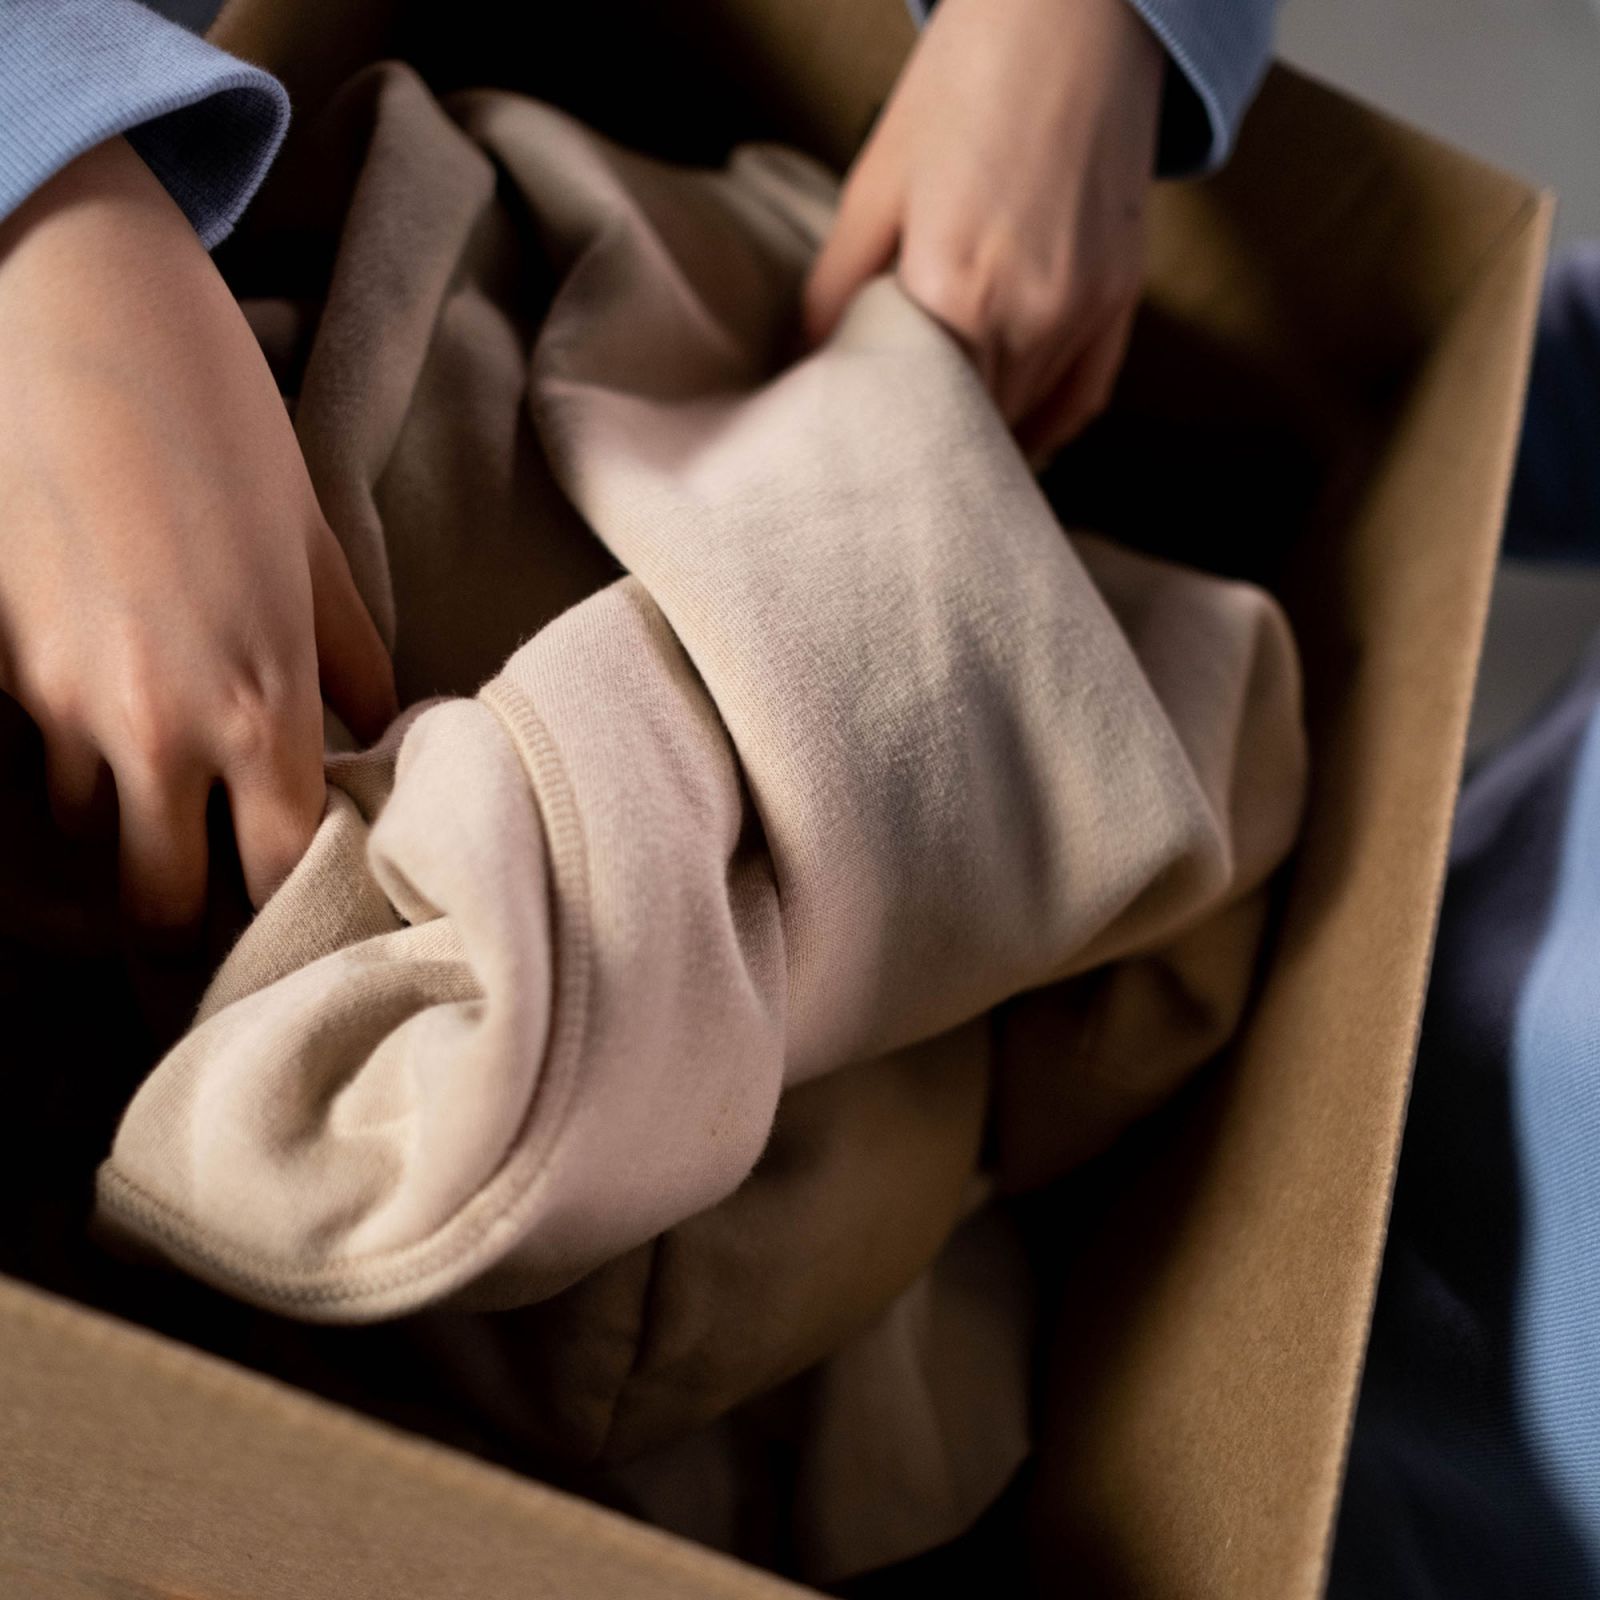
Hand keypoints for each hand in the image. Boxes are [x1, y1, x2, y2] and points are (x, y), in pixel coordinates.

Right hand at [0, 136, 395, 931]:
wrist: (73, 306)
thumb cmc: (215, 418)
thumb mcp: (313, 539)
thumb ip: (348, 653)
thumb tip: (376, 725)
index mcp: (258, 702)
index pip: (279, 871)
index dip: (291, 902)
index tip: (301, 902)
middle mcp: (155, 726)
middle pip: (161, 903)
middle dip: (189, 913)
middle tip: (217, 886)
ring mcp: (58, 700)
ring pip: (89, 832)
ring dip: (128, 828)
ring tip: (166, 788)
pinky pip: (34, 758)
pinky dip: (70, 761)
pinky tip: (103, 712)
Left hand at [802, 0, 1163, 461]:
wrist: (1074, 16)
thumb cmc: (962, 87)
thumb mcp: (876, 183)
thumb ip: (836, 289)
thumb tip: (806, 365)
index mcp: (952, 290)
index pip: (909, 412)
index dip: (882, 433)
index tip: (857, 444)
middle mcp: (1026, 316)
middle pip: (968, 428)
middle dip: (929, 442)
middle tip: (892, 454)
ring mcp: (1082, 313)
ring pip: (1023, 421)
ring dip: (982, 440)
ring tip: (941, 452)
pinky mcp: (1121, 300)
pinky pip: (1080, 401)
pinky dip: (1043, 428)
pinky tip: (1010, 443)